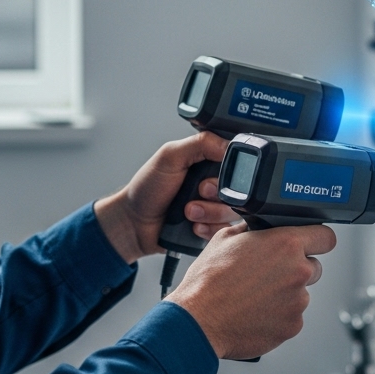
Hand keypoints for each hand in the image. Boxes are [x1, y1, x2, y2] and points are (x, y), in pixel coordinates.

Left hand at [94, 131, 238, 263]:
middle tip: (198, 192)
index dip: (228, 170)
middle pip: (239, 189)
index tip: (209, 176)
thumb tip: (230, 144)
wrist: (135, 223)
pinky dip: (207, 228)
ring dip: (208, 212)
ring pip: (232, 211)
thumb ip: (201, 143)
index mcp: (208, 161)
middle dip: (215, 194)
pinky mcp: (212, 227)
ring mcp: (214, 206)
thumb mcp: (170, 155)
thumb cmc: (147, 187)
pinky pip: (224, 230)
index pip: (235, 162)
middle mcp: (215, 182)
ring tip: (188, 211)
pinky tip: (192, 225)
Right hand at [167, 222, 337, 359]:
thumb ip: (253, 230)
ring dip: (285, 293)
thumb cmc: (208, 281)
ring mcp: (298, 301)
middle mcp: (298, 271)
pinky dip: (278, 315)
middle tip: (269, 274)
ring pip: (301, 293)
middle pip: (313, 266)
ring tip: (255, 296)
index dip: (317, 239)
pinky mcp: (293, 326)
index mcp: (286, 244)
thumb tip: (259, 229)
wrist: (198, 320)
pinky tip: (256, 312)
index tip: (312, 243)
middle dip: (296, 269)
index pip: (325, 236)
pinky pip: (292, 316)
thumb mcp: (225, 238)